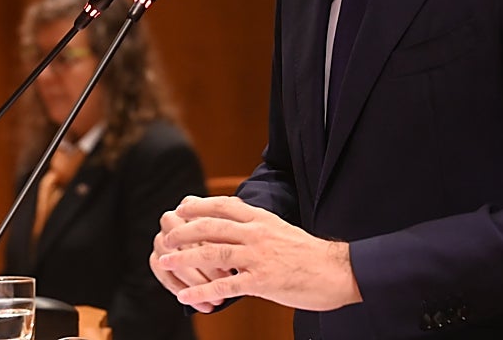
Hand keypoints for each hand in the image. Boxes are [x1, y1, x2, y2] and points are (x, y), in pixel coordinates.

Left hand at [156, 195, 361, 311]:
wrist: (337, 271)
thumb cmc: (309, 254)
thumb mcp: (281, 230)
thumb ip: (257, 227)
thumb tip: (235, 226)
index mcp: (262, 219)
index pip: (225, 205)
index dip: (199, 205)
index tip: (181, 208)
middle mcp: (258, 234)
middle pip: (213, 227)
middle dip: (185, 230)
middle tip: (166, 235)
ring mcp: (259, 257)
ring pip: (214, 254)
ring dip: (186, 258)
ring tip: (165, 260)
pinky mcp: (263, 281)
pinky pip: (226, 287)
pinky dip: (203, 292)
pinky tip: (187, 298)